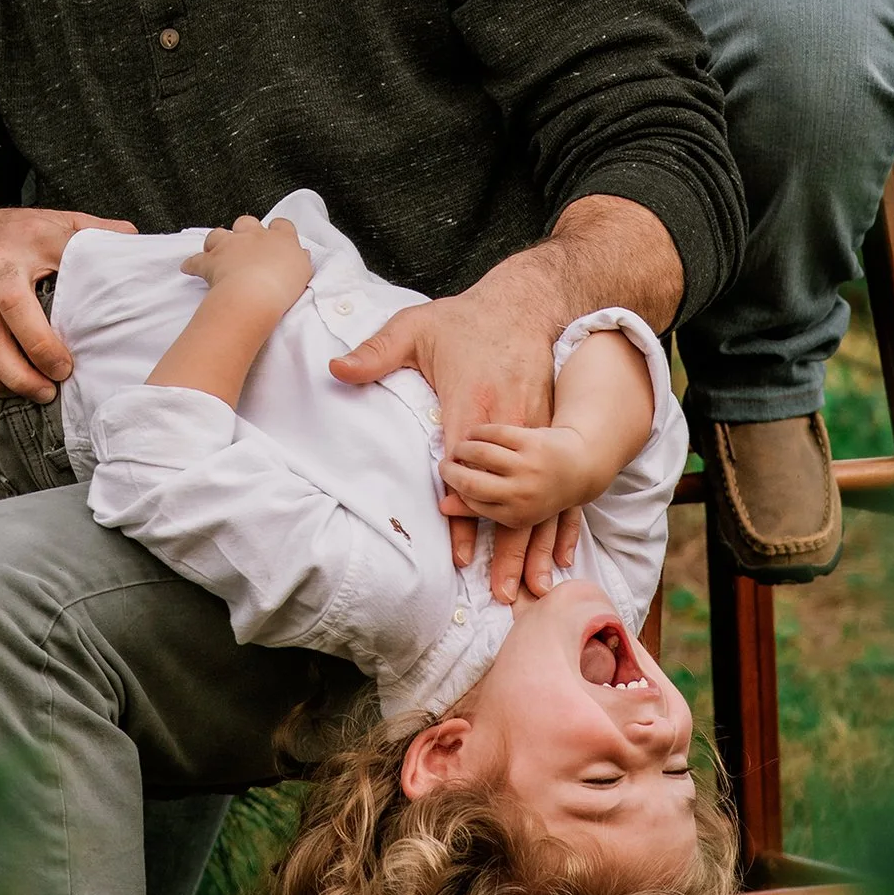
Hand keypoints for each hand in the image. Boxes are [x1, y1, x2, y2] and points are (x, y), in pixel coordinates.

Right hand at [0, 203, 133, 400]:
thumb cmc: (11, 237)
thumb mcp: (55, 221)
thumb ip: (96, 232)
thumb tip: (137, 246)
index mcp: (33, 237)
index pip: (62, 264)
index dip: (79, 302)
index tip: (92, 340)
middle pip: (15, 309)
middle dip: (41, 351)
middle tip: (62, 376)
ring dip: (15, 375)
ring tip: (41, 393)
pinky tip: (4, 389)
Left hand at [183, 215, 313, 315]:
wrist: (256, 293)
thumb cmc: (283, 284)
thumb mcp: (303, 272)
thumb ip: (300, 260)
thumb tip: (301, 255)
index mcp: (280, 238)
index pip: (281, 225)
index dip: (278, 230)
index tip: (277, 239)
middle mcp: (254, 236)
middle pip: (247, 222)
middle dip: (245, 230)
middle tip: (247, 245)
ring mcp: (230, 245)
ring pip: (218, 234)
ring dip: (217, 242)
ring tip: (218, 252)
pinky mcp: (211, 261)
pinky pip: (196, 260)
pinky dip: (192, 264)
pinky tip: (189, 268)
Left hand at [331, 262, 571, 595]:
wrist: (525, 302)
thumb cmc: (465, 320)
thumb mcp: (415, 326)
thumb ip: (375, 350)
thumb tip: (335, 368)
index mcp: (473, 405)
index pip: (464, 472)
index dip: (462, 517)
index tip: (458, 555)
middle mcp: (509, 425)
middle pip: (507, 497)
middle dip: (505, 547)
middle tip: (500, 592)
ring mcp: (535, 431)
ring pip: (536, 498)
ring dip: (532, 545)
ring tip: (531, 587)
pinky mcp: (549, 431)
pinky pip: (556, 483)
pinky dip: (558, 521)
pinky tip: (558, 554)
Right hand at [438, 418, 596, 542]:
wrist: (578, 467)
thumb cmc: (541, 491)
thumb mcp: (515, 508)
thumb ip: (478, 509)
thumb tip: (443, 506)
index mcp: (517, 514)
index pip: (471, 501)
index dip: (455, 487)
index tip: (448, 476)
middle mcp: (521, 493)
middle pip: (470, 481)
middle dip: (450, 471)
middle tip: (446, 463)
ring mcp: (527, 466)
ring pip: (480, 453)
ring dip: (463, 448)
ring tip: (459, 448)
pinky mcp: (531, 440)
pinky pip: (494, 433)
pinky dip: (479, 432)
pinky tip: (474, 434)